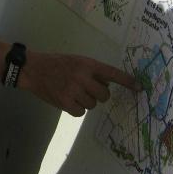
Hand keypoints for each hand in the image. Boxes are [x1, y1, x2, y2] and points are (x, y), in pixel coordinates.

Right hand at [18, 50, 140, 116]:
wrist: (33, 69)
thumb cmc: (56, 63)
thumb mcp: (77, 61)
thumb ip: (91, 70)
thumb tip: (107, 84)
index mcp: (87, 64)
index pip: (111, 73)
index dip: (126, 81)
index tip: (139, 87)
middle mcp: (82, 76)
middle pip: (104, 95)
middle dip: (100, 95)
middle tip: (89, 90)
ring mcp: (73, 90)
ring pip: (92, 104)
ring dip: (86, 101)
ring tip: (74, 93)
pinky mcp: (64, 102)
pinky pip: (80, 112)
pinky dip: (76, 108)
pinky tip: (68, 100)